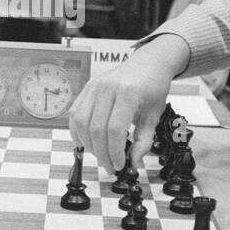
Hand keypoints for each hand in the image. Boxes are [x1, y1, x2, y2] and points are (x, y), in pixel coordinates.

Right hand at [68, 35, 188, 173]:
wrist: (149, 63)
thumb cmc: (153, 86)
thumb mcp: (154, 115)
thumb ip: (144, 140)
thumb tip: (133, 162)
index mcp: (128, 93)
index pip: (115, 130)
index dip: (115, 152)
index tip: (119, 165)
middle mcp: (108, 88)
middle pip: (96, 129)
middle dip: (101, 153)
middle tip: (109, 166)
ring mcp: (95, 86)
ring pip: (81, 122)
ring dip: (88, 144)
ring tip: (100, 156)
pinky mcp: (87, 87)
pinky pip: (75, 113)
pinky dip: (76, 131)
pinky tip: (85, 143)